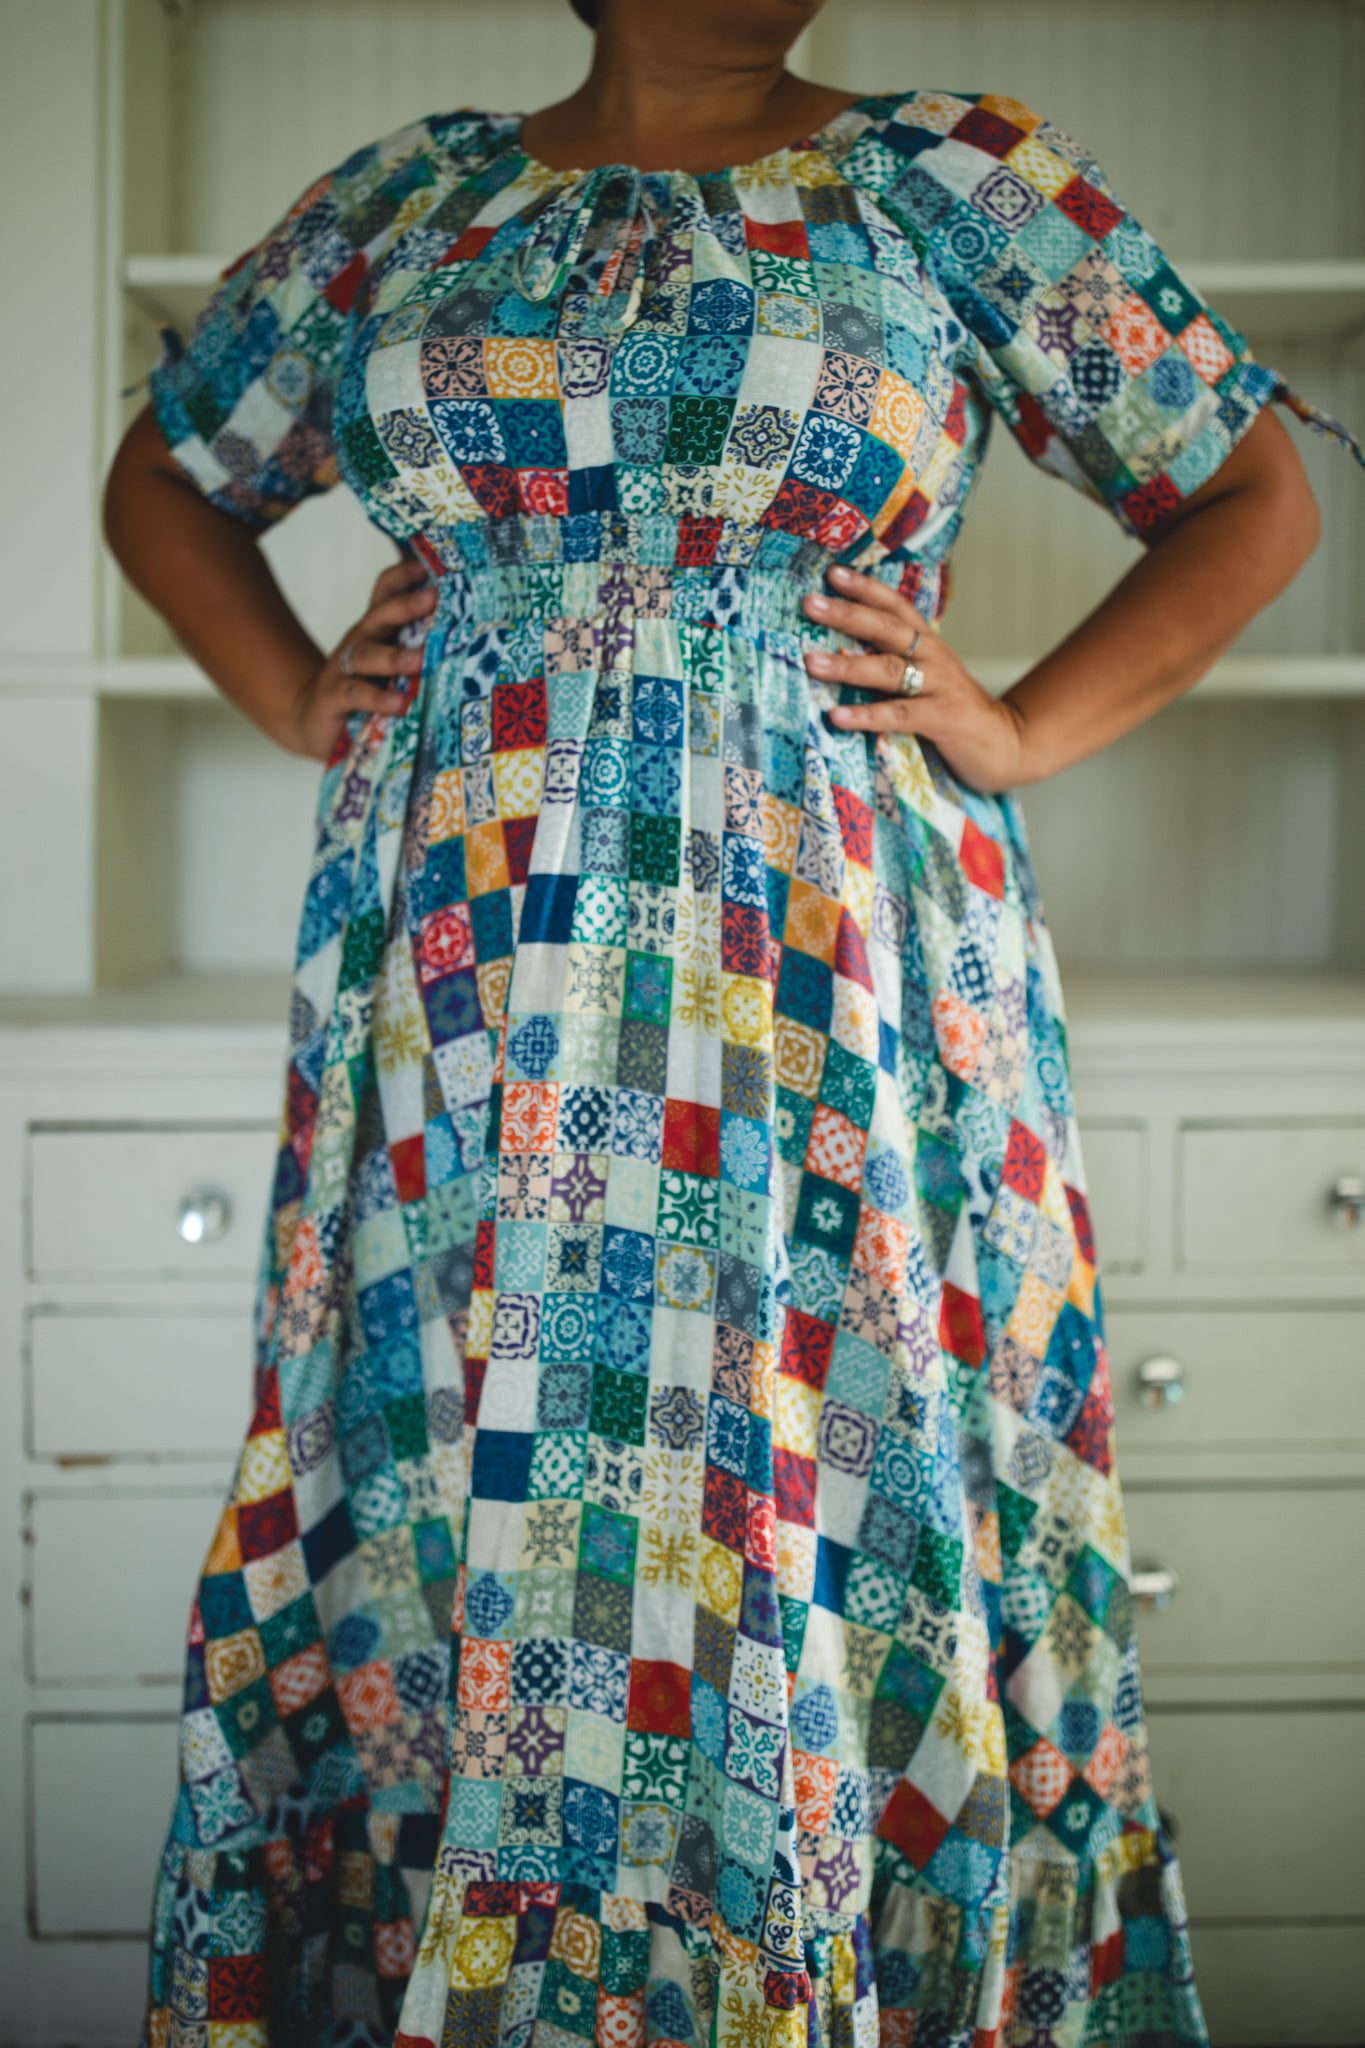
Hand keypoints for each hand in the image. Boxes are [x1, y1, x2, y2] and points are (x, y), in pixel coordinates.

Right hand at [277, 556, 436, 761]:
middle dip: (407, 605)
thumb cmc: (367, 692)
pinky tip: (398, 703)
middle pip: (380, 614)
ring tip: (419, 661)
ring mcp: (343, 668)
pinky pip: (356, 693)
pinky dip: (377, 698)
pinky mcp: (333, 697)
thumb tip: (470, 644)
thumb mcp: (392, 669)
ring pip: (367, 655)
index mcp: (377, 629)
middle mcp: (361, 641)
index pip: (387, 590)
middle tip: (434, 598)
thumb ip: (420, 654)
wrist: (315, 722)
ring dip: (394, 657)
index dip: (406, 575)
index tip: (433, 566)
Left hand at [802, 564, 1028, 795]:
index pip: (895, 606)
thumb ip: (893, 667)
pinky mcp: (943, 720)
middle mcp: (934, 657)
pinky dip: (866, 715)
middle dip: (847, 614)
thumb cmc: (953, 713)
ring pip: (889, 669)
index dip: (866, 587)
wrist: (1007, 744)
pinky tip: (837, 715)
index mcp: (928, 644)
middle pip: (887, 628)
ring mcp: (940, 687)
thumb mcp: (926, 681)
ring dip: (847, 665)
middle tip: (809, 603)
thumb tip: (838, 655)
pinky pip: (899, 715)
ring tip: (811, 662)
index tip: (831, 573)